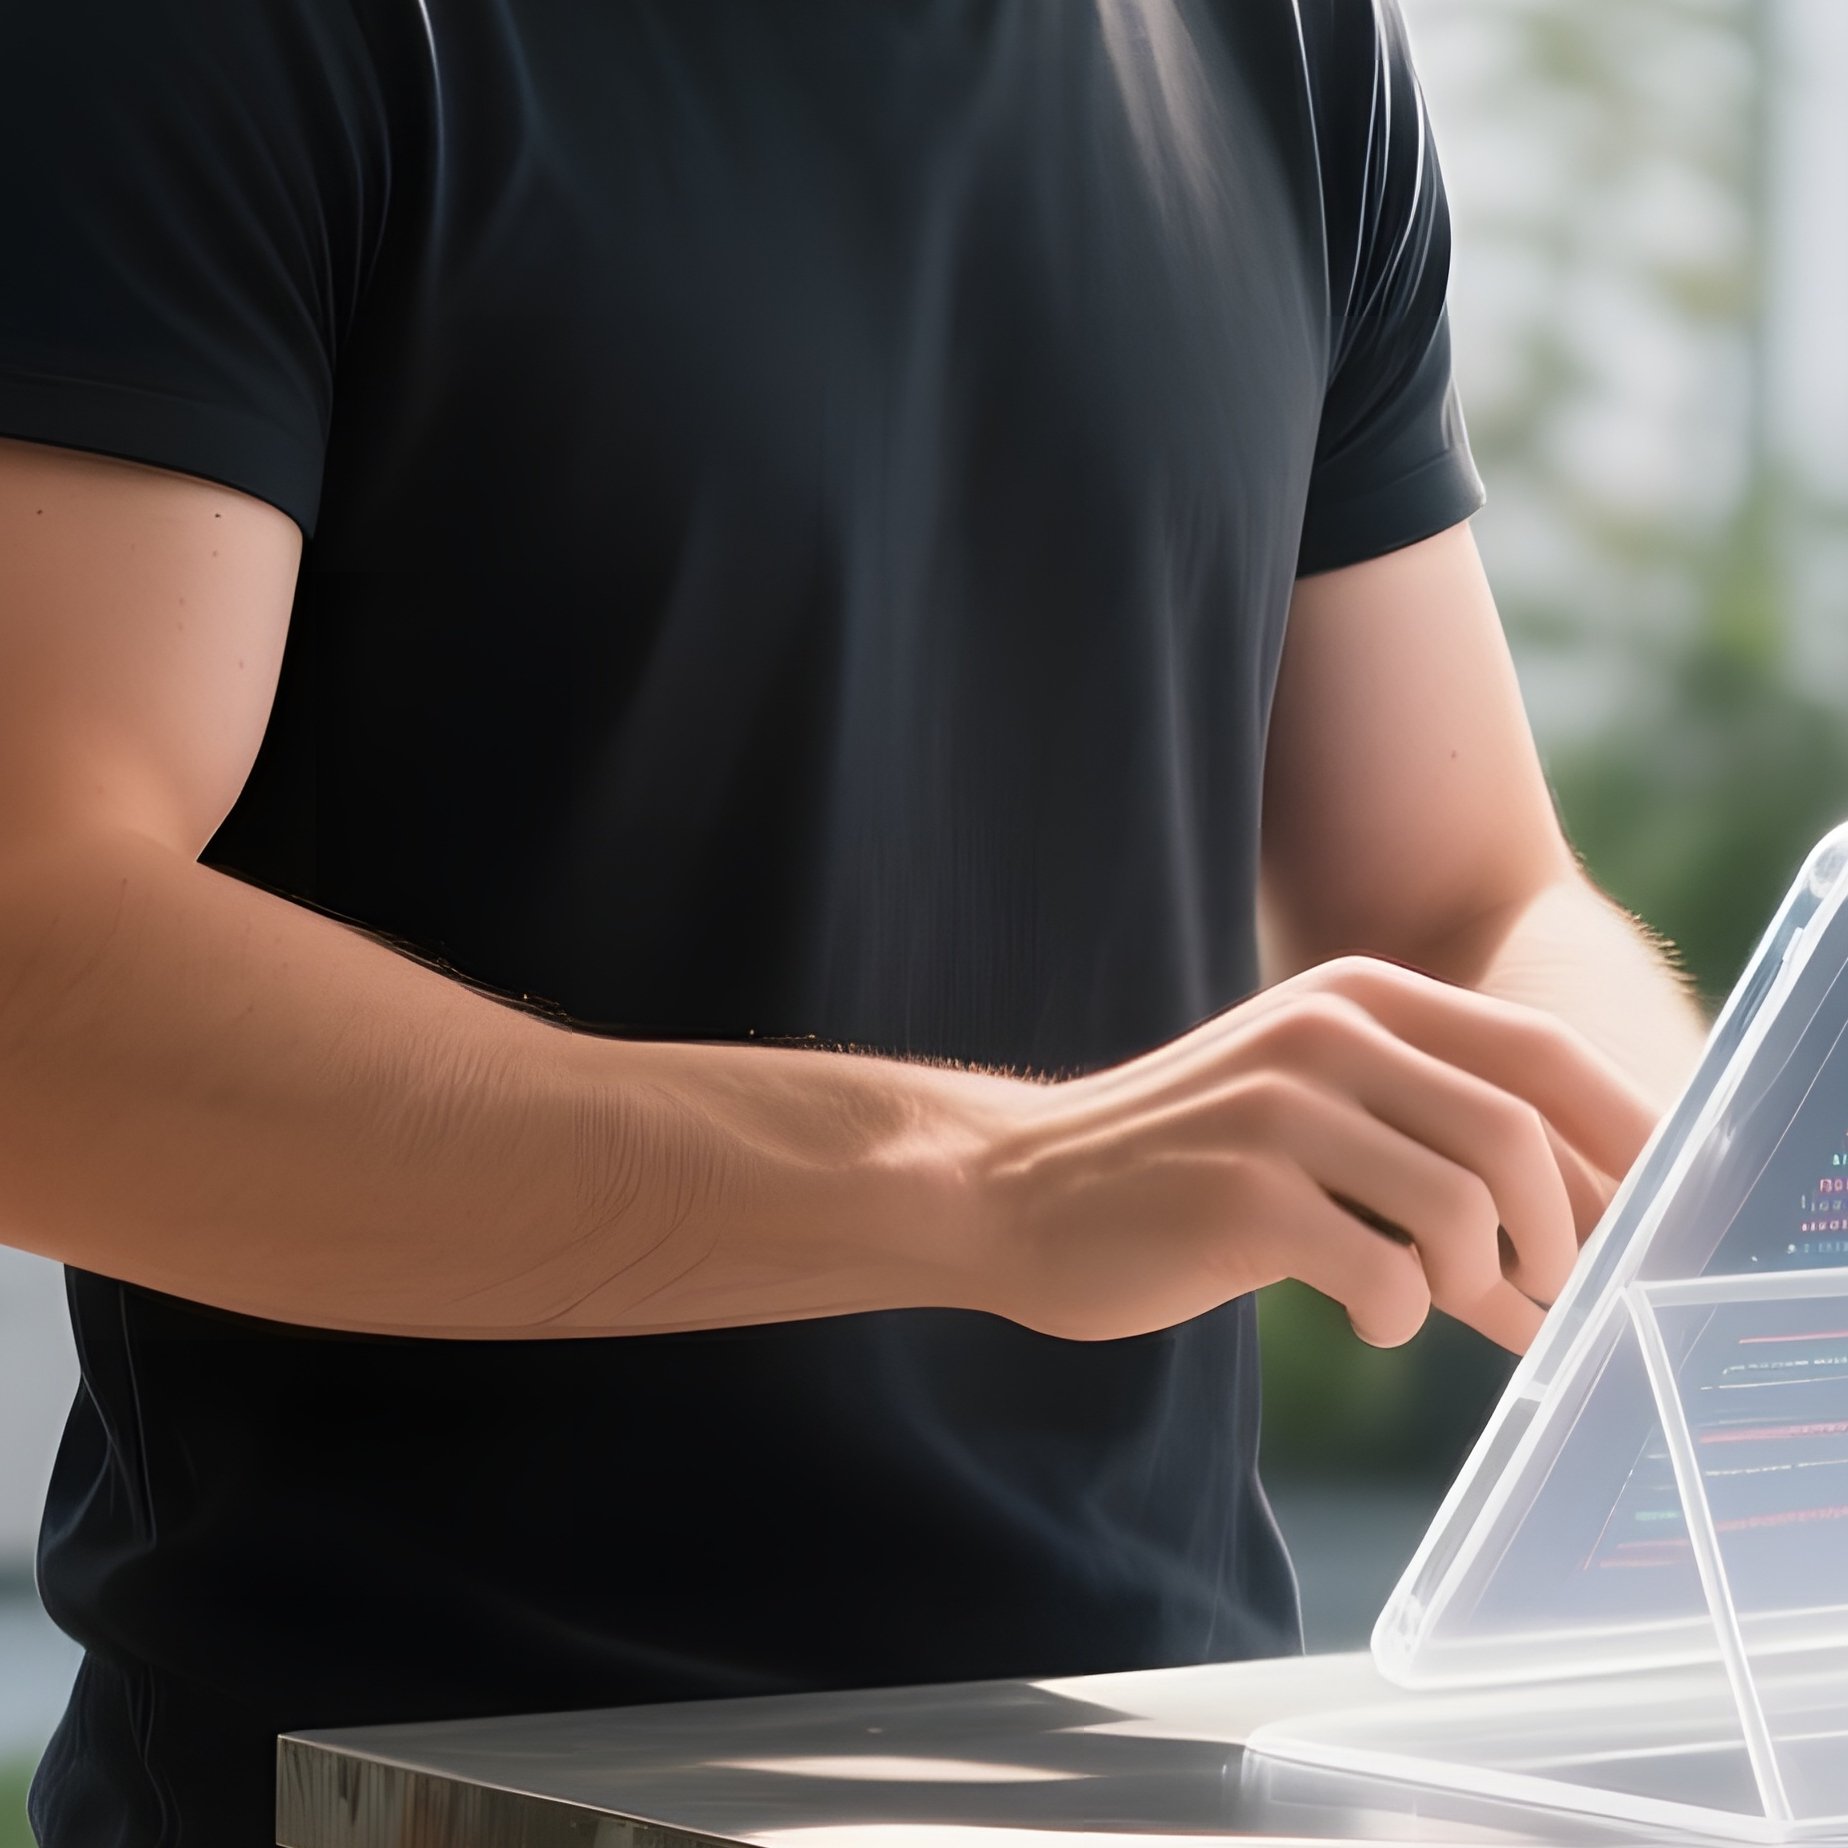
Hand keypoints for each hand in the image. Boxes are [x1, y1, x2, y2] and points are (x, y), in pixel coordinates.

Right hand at [964, 954, 1660, 1351]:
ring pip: (1463, 1209)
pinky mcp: (1242, 1194)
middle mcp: (1326, 1032)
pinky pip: (1383, 1275)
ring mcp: (1280, 1108)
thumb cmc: (1180, 1165)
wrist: (1016, 1185)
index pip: (1537, 1054)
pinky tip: (1366, 1314)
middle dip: (1561, 1232)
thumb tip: (1568, 1264)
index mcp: (1356, 998)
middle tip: (1550, 1293)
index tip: (1654, 1212)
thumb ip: (1434, 1166)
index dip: (1620, 1136)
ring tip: (1437, 1302)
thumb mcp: (1312, 1126)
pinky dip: (1397, 1317)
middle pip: (1516, 1132)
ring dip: (1478, 1284)